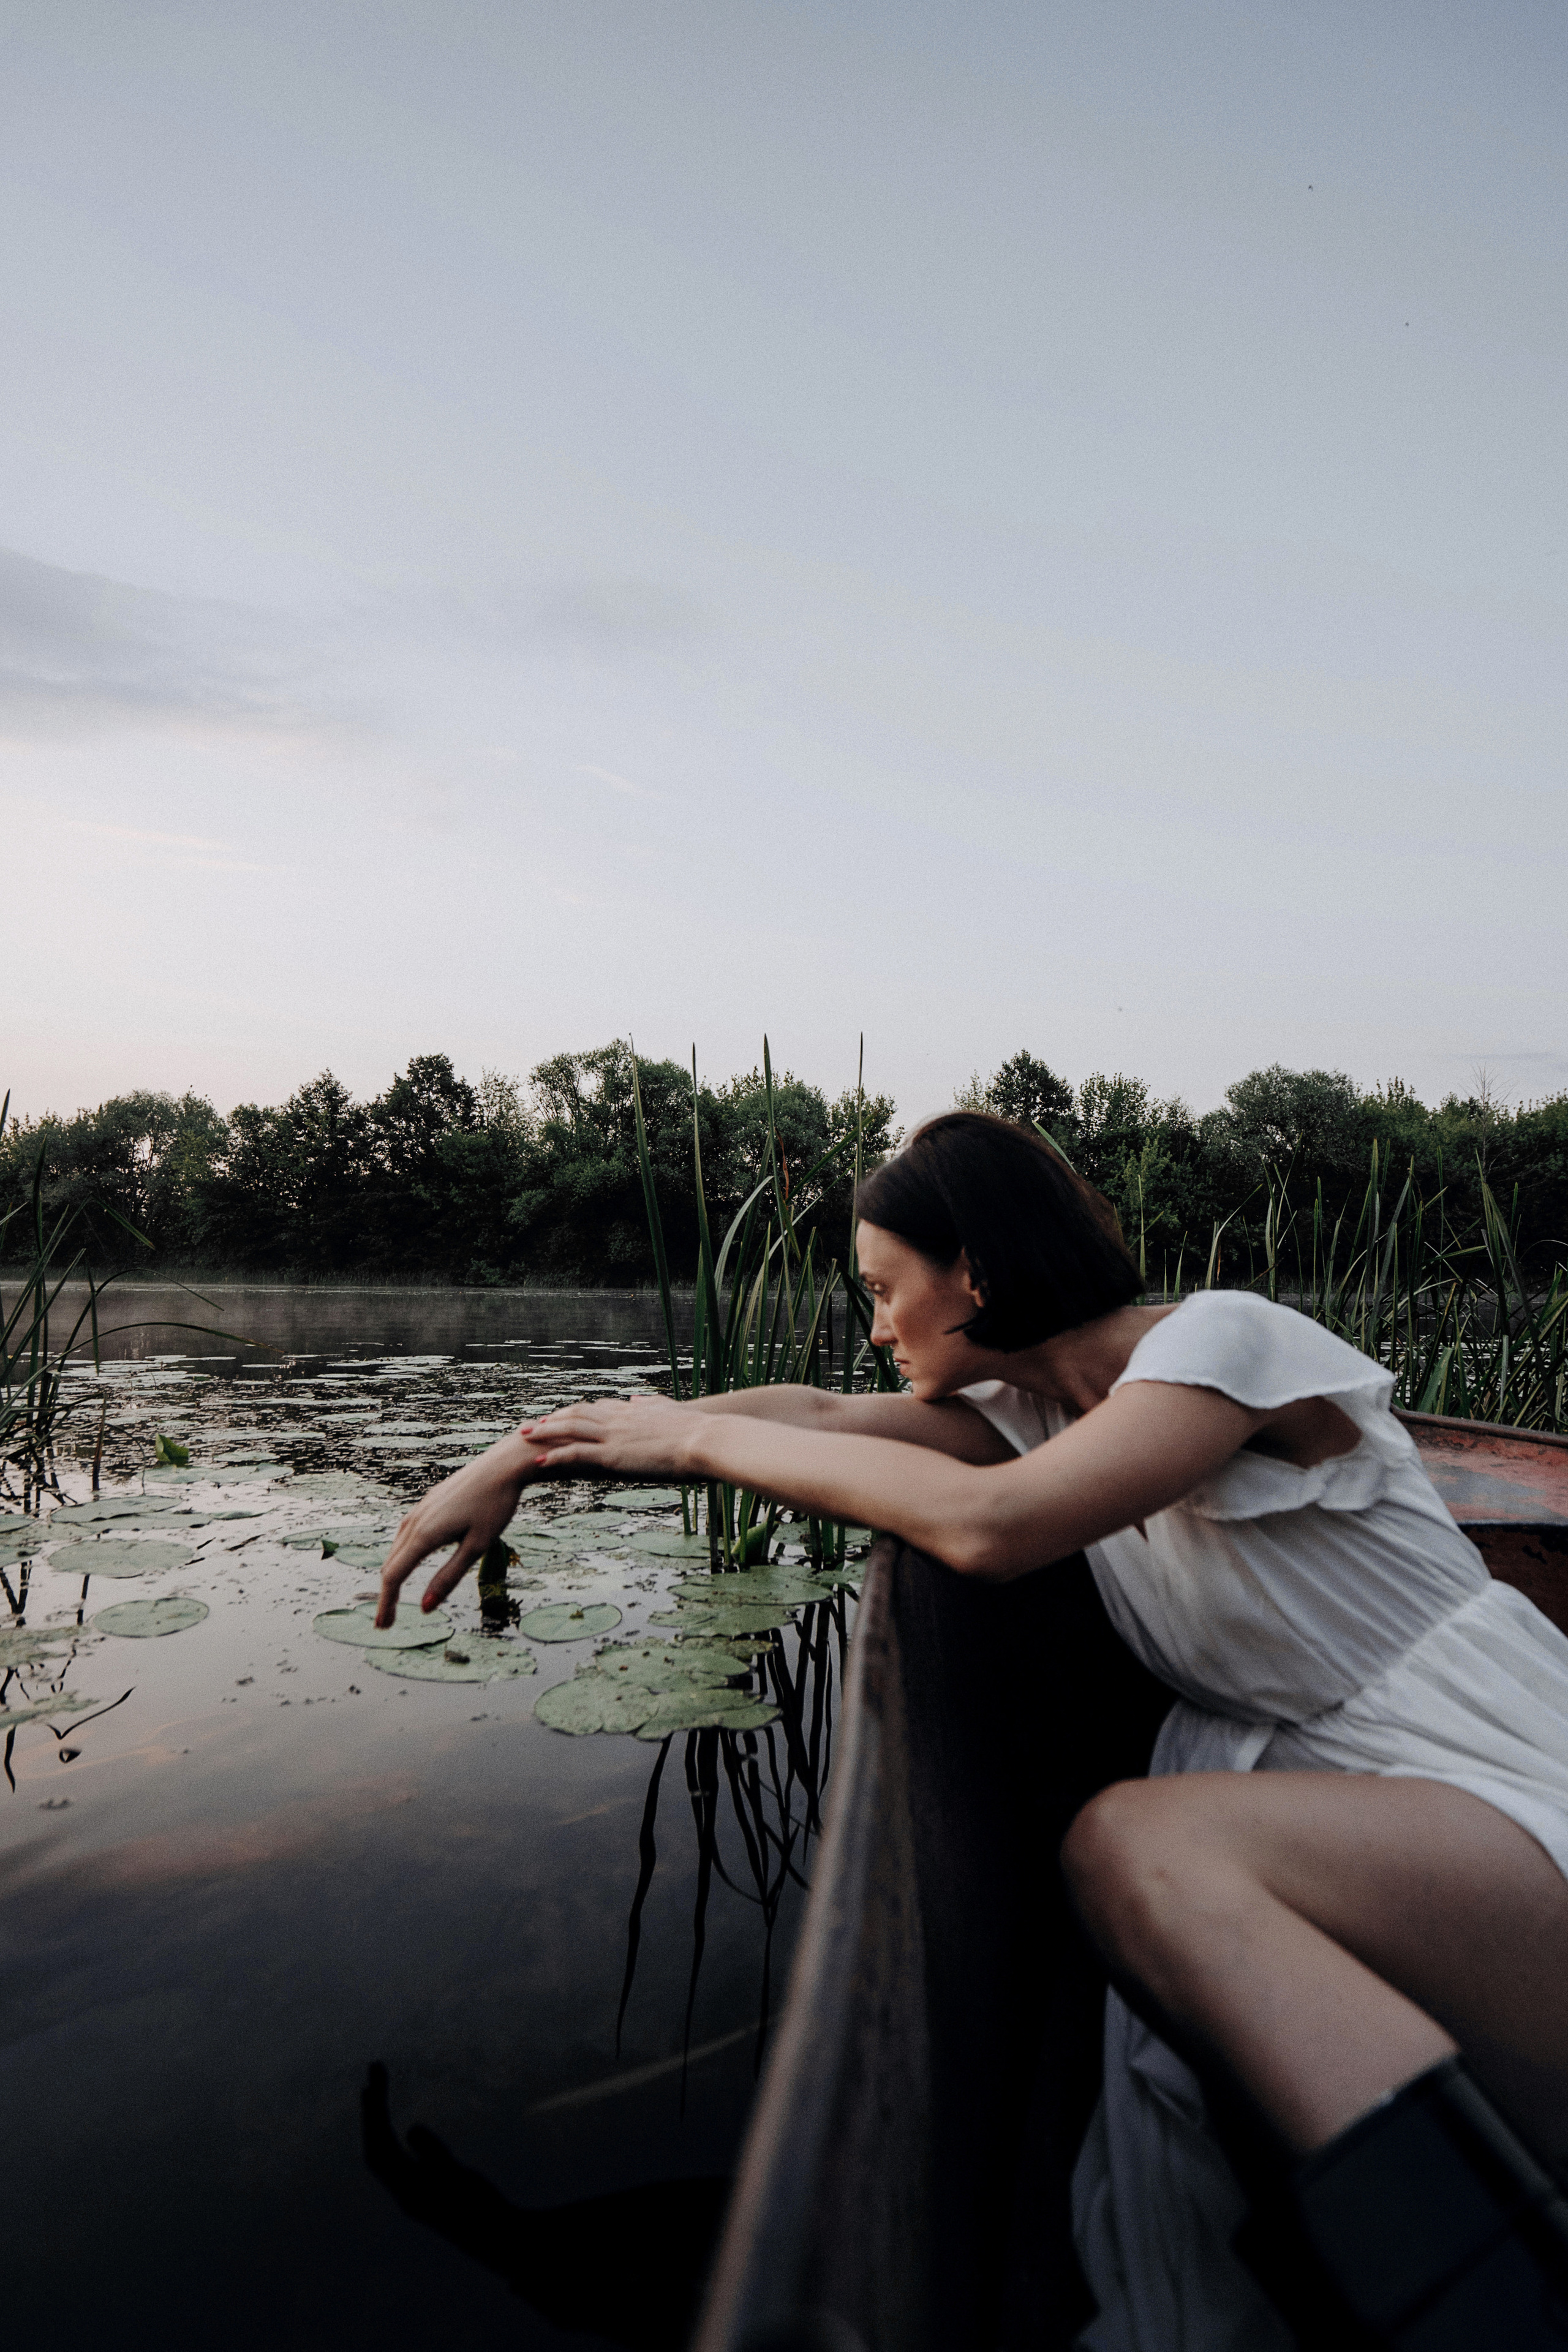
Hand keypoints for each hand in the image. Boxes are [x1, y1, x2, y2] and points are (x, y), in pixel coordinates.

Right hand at [375, 1434, 538, 1626]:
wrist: (503, 1466)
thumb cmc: (495, 1506)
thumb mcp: (477, 1546)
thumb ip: (449, 1577)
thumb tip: (425, 1607)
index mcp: (425, 1535)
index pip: (394, 1576)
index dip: (387, 1603)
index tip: (383, 1626)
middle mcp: (416, 1521)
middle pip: (391, 1564)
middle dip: (387, 1594)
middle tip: (387, 1622)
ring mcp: (420, 1509)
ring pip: (396, 1547)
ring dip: (393, 1574)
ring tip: (395, 1596)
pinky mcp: (428, 1502)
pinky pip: (405, 1533)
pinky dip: (401, 1554)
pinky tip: (409, 1560)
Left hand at [522, 1394, 703, 1479]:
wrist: (705, 1439)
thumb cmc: (697, 1431)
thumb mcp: (671, 1412)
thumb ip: (653, 1405)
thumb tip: (638, 1398)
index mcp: (633, 1412)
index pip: (597, 1409)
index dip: (576, 1412)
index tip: (561, 1416)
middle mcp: (618, 1419)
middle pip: (576, 1414)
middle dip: (552, 1419)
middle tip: (531, 1425)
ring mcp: (613, 1435)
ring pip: (569, 1429)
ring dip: (544, 1432)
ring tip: (523, 1437)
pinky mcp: (612, 1454)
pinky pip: (575, 1453)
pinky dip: (554, 1456)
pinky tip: (538, 1462)